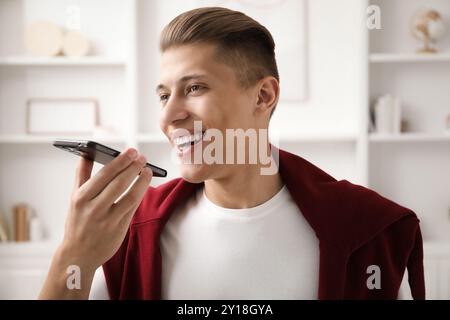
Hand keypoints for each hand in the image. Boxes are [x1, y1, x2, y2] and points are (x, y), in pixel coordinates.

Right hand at [60, 147, 151, 271]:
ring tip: (148, 170)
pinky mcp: (119, 229)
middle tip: (142, 157)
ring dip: (142, 181)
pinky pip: (133, 208)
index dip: (120, 161)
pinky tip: (144, 185)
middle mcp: (94, 209)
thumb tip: (86, 153)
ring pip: (130, 196)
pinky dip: (140, 194)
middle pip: (118, 184)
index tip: (131, 151)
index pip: (104, 175)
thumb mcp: (74, 198)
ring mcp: (108, 220)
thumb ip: (81, 175)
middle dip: (133, 168)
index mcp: (81, 198)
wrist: (78, 255)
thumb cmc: (77, 222)